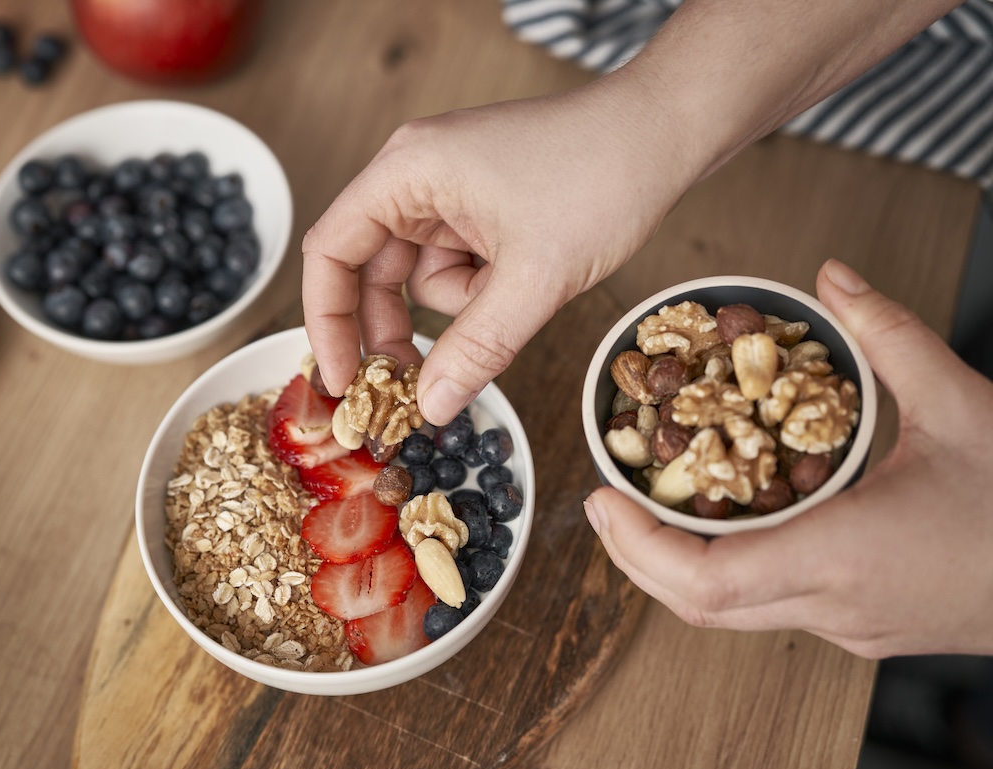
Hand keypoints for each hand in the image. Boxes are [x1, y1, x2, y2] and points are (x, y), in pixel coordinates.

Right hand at [301, 73, 701, 423]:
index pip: (331, 252)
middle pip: (372, 271)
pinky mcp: (481, 207)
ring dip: (460, 308)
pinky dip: (487, 291)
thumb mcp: (535, 278)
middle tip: (414, 389)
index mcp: (406, 171)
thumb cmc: (603, 174)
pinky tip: (530, 278)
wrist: (669, 133)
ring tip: (514, 296)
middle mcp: (416, 176)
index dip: (328, 322)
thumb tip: (431, 407)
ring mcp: (450, 191)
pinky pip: (460, 269)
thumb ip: (476, 348)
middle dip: (395, 329)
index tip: (342, 381)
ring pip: (422, 278)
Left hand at [587, 259, 992, 658]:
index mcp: (846, 557)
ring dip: (676, 564)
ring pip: (729, 615)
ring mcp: (850, 628)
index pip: (706, 582)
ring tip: (650, 505)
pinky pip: (769, 607)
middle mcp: (836, 606)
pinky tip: (725, 522)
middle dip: (637, 555)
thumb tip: (835, 279)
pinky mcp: (864, 628)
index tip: (603, 498)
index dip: (638, 546)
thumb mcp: (965, 405)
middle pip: (699, 606)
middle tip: (608, 499)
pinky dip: (727, 568)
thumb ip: (890, 336)